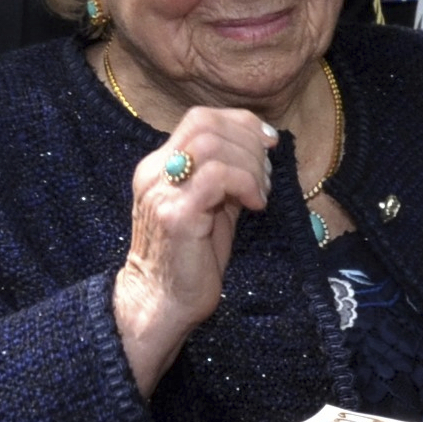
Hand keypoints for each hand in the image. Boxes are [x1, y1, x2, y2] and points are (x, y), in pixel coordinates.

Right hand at [109, 107, 270, 396]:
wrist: (163, 303)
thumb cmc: (192, 259)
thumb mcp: (213, 205)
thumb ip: (227, 175)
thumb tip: (260, 148)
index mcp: (159, 166)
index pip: (199, 118)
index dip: (241, 123)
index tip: (268, 143)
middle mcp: (154, 173)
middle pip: (205, 124)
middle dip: (248, 143)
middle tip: (266, 176)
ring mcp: (161, 192)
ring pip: (211, 145)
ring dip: (248, 165)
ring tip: (260, 193)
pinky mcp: (175, 215)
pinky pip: (217, 177)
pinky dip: (245, 184)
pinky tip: (254, 205)